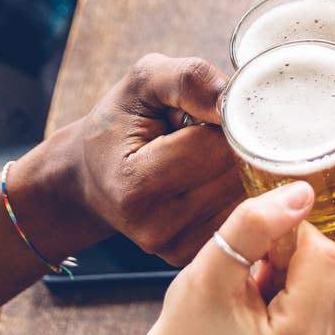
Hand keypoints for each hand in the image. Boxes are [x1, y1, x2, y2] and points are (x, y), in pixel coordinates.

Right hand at [57, 54, 245, 265]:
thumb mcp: (143, 83)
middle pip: (236, 174)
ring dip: (238, 169)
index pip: (217, 147)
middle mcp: (155, 225)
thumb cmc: (119, 123)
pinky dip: (235, 193)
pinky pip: (239, 218)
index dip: (228, 120)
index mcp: (137, 183)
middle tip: (208, 132)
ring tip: (205, 156)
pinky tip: (209, 178)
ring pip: (245, 198)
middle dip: (237, 144)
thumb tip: (233, 100)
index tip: (215, 109)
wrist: (90, 174)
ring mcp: (174, 246)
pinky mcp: (190, 255)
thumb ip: (189, 79)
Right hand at [98, 182, 334, 334]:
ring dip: (307, 271)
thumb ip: (254, 226)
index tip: (256, 254)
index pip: (323, 254)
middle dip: (298, 256)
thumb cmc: (192, 327)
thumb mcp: (210, 269)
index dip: (288, 238)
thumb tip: (303, 192)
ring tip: (268, 291)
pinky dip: (315, 289)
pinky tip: (283, 303)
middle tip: (258, 274)